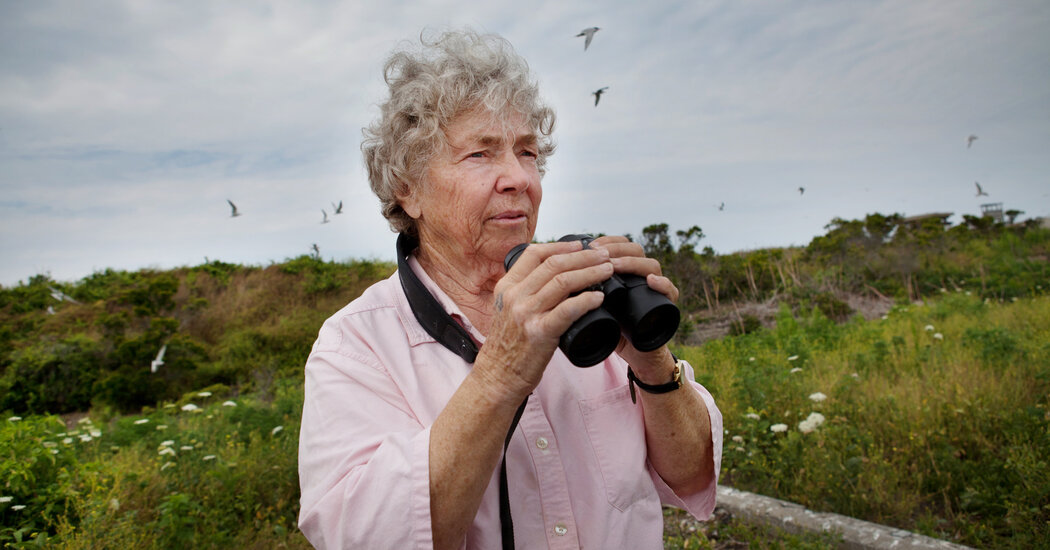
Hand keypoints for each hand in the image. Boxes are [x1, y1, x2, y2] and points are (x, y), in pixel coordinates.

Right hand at [475, 240, 614, 399]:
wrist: (498, 377)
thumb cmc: (508, 345)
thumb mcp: (508, 310)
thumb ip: (525, 292)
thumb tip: (554, 276)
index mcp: (507, 287)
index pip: (534, 254)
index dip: (561, 246)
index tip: (580, 245)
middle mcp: (515, 296)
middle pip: (554, 264)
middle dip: (583, 256)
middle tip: (604, 255)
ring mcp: (526, 314)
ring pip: (563, 282)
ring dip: (590, 272)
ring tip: (608, 270)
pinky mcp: (539, 333)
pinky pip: (568, 310)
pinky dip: (587, 300)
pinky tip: (599, 297)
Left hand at [587, 236, 680, 380]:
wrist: (633, 354)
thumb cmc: (610, 328)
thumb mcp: (592, 306)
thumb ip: (579, 291)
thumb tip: (550, 277)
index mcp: (624, 272)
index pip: (620, 245)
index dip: (606, 241)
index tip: (587, 245)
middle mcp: (641, 275)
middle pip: (635, 250)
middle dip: (615, 248)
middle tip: (597, 253)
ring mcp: (655, 289)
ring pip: (651, 265)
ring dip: (632, 263)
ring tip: (614, 266)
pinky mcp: (667, 305)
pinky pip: (670, 290)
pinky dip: (663, 284)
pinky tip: (651, 281)